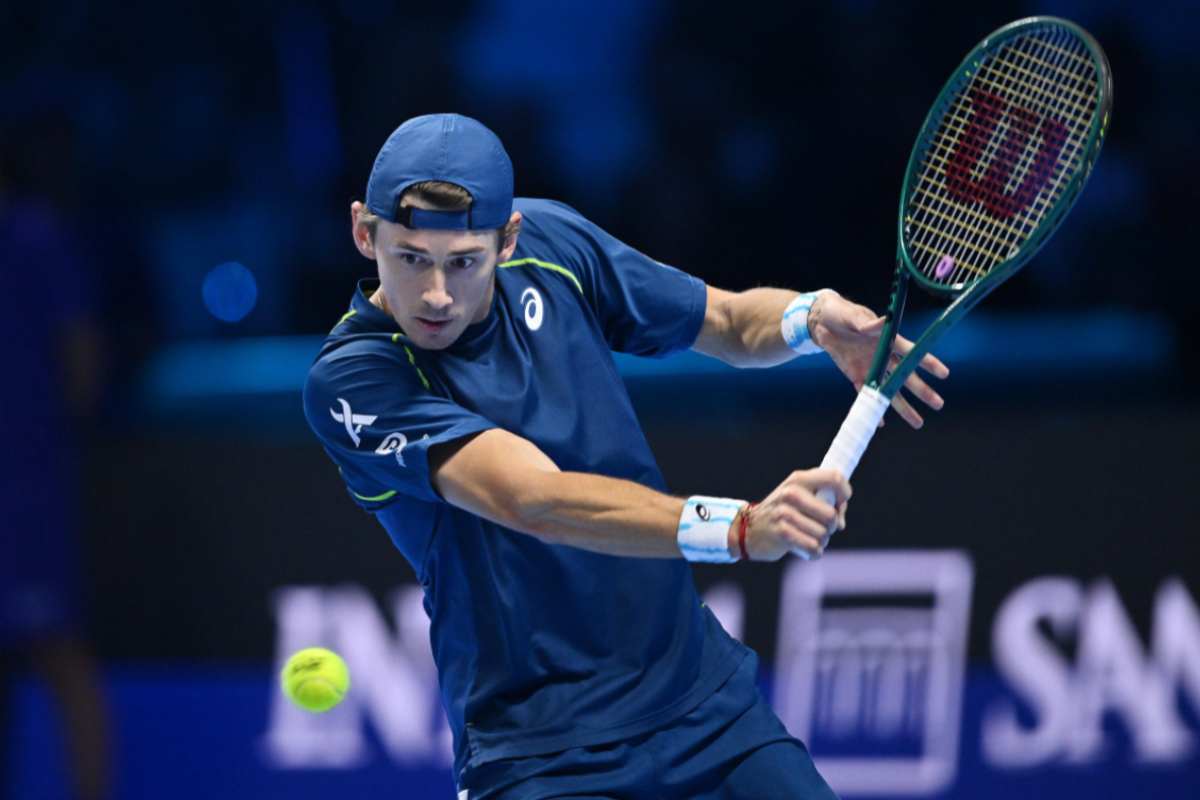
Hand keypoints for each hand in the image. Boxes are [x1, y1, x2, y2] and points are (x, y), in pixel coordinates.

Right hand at [740, 469, 850, 560]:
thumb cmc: (781, 513)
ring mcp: (784, 513)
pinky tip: (805, 549)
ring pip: (823, 534)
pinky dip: (814, 552)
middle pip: (831, 515)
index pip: (834, 478)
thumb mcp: (798, 497)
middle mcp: (791, 493)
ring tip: (808, 537)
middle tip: (821, 527)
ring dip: (821, 541)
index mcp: (798, 479)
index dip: (845, 493)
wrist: (747, 528)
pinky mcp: (782, 533)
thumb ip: (822, 500)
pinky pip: (813, 547)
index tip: (841, 504)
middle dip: (832, 526)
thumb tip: (840, 520)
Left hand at [809, 292, 949, 428]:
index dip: (927, 362)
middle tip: (938, 404)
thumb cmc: (841, 313)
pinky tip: (880, 422)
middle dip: (922, 391)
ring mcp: (871, 367)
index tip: (944, 374)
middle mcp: (884, 356)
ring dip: (903, 407)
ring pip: (890, 390)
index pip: (911, 352)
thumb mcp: (852, 316)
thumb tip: (883, 321)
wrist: (821, 322)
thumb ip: (867, 323)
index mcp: (888, 339)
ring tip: (918, 422)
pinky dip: (872, 407)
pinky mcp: (856, 375)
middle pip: (905, 376)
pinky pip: (866, 394)